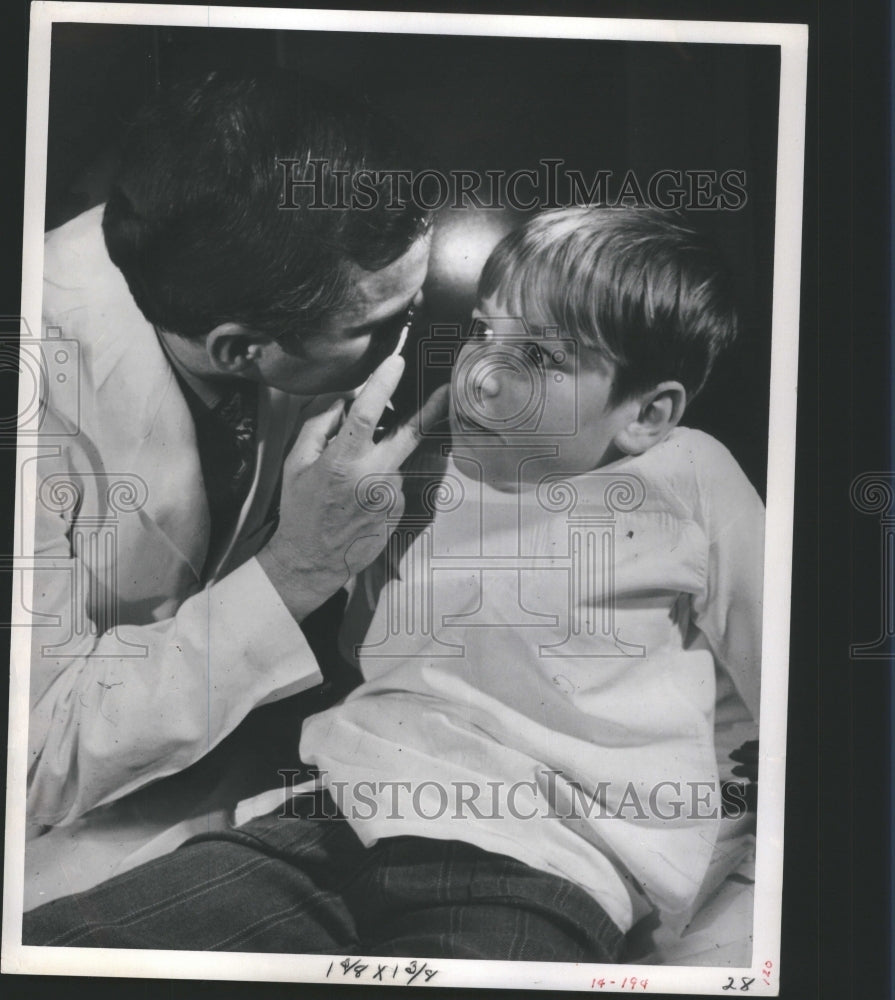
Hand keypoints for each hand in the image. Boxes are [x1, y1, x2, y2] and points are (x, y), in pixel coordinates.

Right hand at [257, 355, 448, 621]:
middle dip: (431, 408)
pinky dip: (380, 478)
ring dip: (380, 456)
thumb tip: (343, 398)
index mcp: (343, 461)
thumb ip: (319, 426)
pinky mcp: (399, 508)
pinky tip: (360, 496)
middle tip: (447, 389)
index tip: (395, 361)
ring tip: (352, 480)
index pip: (367, 413)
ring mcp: (391, 494)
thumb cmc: (300, 509)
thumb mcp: (296, 464)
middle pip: (410, 433)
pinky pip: (392, 480)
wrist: (314, 560)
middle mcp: (373, 476)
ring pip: (393, 458)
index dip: (382, 383)